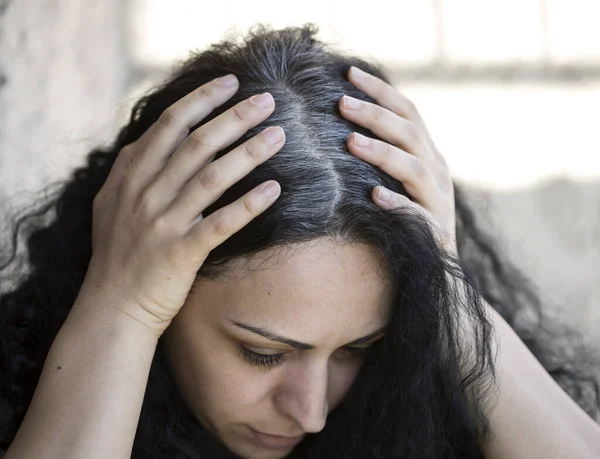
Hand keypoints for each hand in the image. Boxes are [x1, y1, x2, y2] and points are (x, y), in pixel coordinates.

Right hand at [80, 75, 284, 337]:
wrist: (112, 307)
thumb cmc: (119, 254)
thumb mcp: (112, 203)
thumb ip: (133, 168)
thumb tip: (154, 137)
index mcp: (131, 176)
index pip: (169, 125)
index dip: (201, 99)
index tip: (230, 82)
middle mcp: (145, 193)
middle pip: (197, 143)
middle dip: (234, 117)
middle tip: (268, 100)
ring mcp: (162, 222)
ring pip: (211, 177)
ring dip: (248, 153)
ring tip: (279, 136)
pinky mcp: (179, 253)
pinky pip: (220, 223)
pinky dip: (248, 204)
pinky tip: (275, 189)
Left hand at [339, 66, 456, 254]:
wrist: (437, 266)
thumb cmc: (408, 217)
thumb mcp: (402, 180)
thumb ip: (385, 154)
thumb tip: (343, 125)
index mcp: (429, 155)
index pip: (408, 112)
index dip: (381, 91)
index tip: (349, 74)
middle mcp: (437, 172)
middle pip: (410, 133)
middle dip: (376, 115)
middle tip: (342, 102)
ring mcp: (438, 201)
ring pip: (413, 168)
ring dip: (382, 153)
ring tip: (351, 142)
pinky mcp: (433, 230)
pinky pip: (416, 214)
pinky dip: (396, 202)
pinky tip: (374, 196)